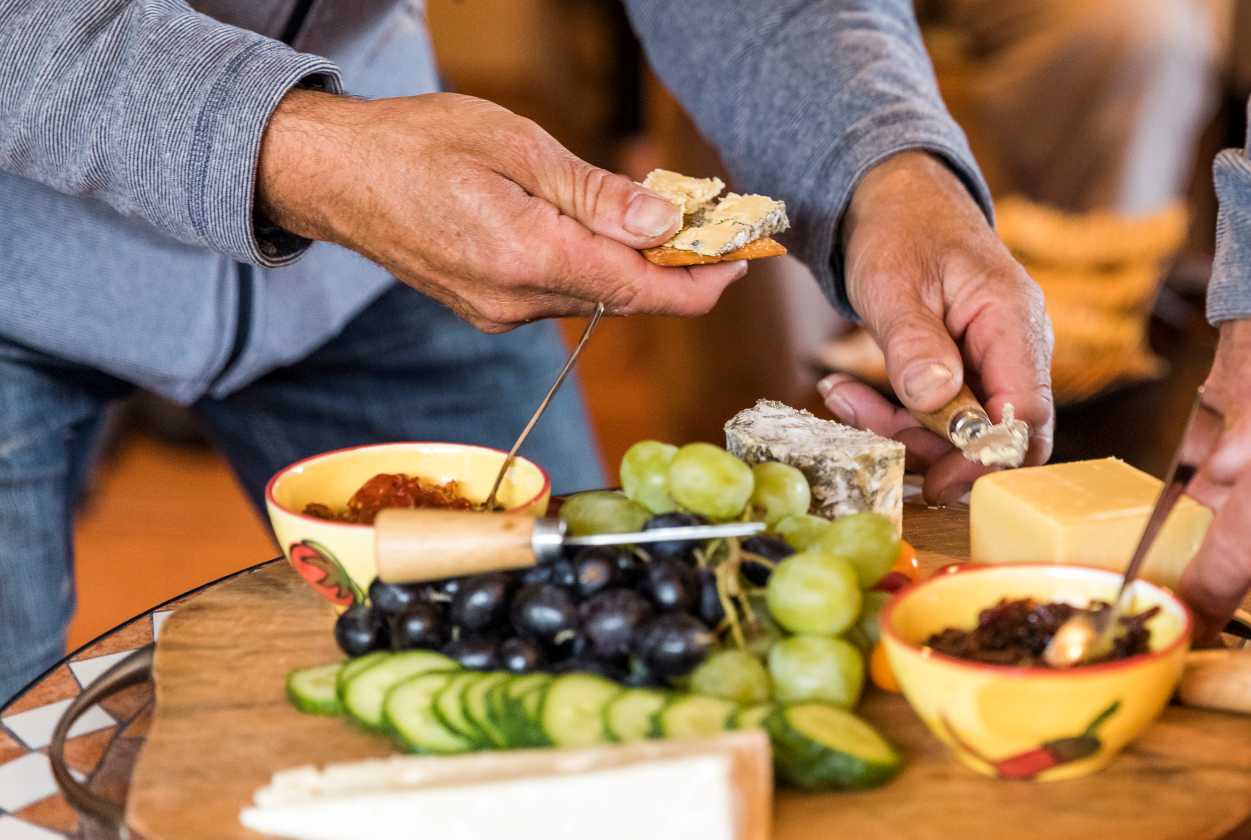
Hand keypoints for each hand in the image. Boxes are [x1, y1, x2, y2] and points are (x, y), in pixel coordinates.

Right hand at [257, 90, 745, 331]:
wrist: (331, 175)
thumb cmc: (417, 143)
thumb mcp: (516, 146)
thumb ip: (595, 194)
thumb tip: (664, 222)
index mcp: (525, 256)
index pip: (640, 291)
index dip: (699, 283)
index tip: (740, 261)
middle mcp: (514, 300)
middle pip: (624, 297)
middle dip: (673, 267)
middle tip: (712, 227)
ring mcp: (497, 311)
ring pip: (593, 295)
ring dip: (630, 265)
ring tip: (655, 218)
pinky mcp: (486, 309)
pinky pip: (559, 293)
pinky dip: (589, 266)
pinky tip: (593, 230)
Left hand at [819, 152, 1053, 503]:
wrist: (897, 195)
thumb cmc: (900, 226)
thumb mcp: (894, 282)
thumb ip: (914, 341)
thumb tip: (935, 398)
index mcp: (1013, 320)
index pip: (1026, 415)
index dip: (987, 458)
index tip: (936, 481)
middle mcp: (1018, 346)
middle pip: (998, 434)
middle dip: (933, 449)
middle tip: (871, 436)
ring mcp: (995, 359)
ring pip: (964, 430)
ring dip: (904, 430)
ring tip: (842, 398)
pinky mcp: (969, 368)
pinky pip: (943, 412)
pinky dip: (898, 413)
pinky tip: (850, 393)